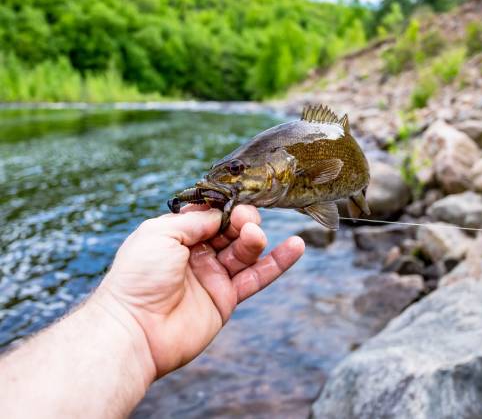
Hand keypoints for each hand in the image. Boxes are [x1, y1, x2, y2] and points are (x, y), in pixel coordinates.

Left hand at [96, 205, 303, 379]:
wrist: (135, 329)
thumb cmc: (139, 277)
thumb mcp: (160, 233)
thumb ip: (195, 220)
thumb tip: (220, 213)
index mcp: (178, 235)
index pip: (211, 214)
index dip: (225, 206)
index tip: (236, 200)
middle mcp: (197, 253)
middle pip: (231, 229)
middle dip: (241, 220)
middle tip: (244, 221)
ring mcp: (213, 276)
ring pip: (244, 250)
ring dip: (255, 238)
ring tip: (254, 236)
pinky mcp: (226, 298)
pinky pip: (256, 277)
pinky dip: (278, 262)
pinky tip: (296, 246)